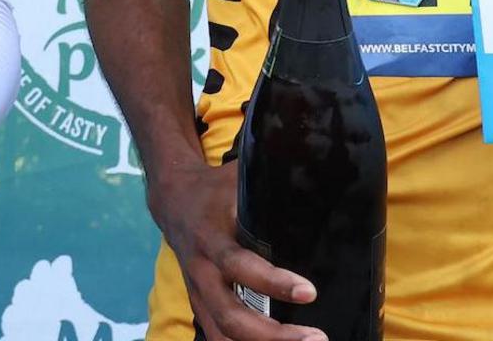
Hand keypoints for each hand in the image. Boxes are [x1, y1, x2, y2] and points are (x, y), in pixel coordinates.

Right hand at [144, 159, 326, 340]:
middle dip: (271, 334)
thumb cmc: (217, 188)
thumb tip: (320, 169)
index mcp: (211, 236)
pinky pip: (218, 335)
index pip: (238, 265)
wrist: (172, 199)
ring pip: (222, 332)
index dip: (272, 282)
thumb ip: (274, 179)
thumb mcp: (240, 179)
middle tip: (315, 338)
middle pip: (229, 314)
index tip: (309, 291)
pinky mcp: (200, 303)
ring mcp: (198, 291)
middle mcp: (201, 269)